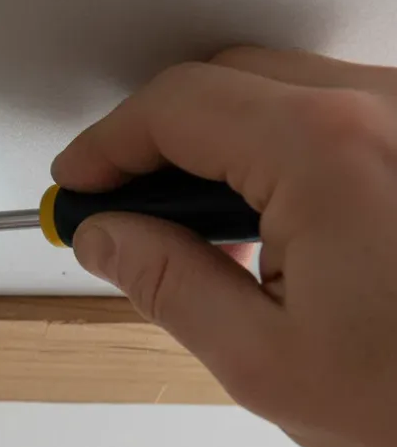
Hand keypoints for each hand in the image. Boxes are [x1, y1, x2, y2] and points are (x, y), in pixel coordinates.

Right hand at [53, 48, 396, 446]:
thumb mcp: (266, 363)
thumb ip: (167, 285)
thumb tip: (110, 239)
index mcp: (330, 156)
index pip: (177, 107)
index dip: (108, 143)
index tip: (80, 183)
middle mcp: (386, 112)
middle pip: (224, 84)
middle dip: (154, 141)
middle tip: (119, 209)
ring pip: (276, 93)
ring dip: (213, 148)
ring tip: (193, 232)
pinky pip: (330, 114)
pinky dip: (272, 153)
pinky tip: (266, 223)